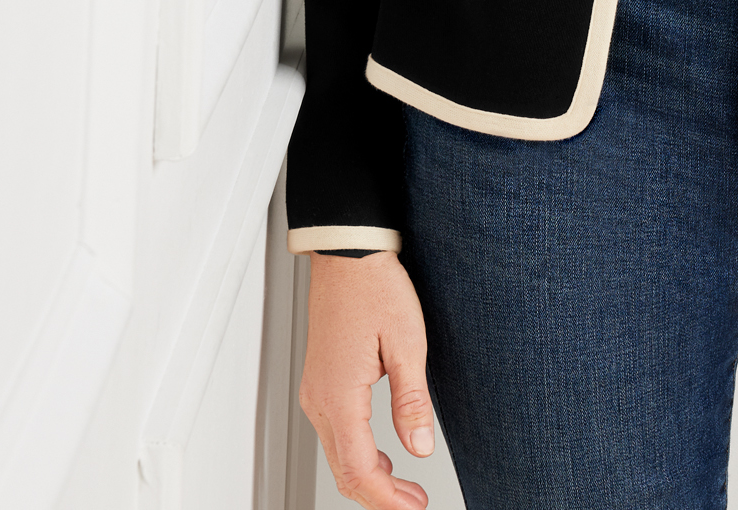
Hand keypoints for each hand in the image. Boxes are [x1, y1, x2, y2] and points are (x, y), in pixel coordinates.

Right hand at [299, 251, 433, 507]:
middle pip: (344, 471)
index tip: (413, 507)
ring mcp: (316, 391)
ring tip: (404, 487)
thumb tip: (420, 447)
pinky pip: (335, 434)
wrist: (347, 253)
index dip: (387, 499)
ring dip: (369, 478)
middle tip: (413, 503)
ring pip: (337, 456)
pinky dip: (357, 455)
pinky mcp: (321, 381)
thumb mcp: (407, 342)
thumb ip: (412, 401)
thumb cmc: (374, 286)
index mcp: (339, 396)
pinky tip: (382, 455)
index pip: (360, 471)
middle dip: (379, 496)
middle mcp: (320, 399)